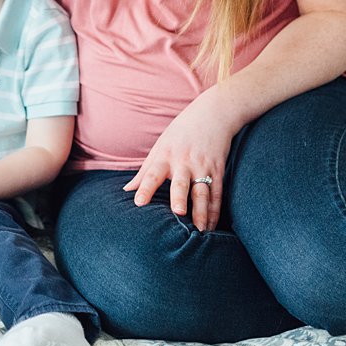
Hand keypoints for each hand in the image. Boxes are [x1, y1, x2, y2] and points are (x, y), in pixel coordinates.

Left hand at [123, 91, 242, 231]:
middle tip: (178, 213)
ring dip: (202, 212)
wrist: (213, 113)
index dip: (145, 188)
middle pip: (182, 183)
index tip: (138, 202)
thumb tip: (126, 190)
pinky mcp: (218, 170)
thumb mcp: (160, 146)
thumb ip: (145, 170)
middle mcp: (184, 162)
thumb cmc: (180, 132)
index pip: (152, 173)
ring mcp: (203, 166)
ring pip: (203, 192)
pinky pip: (217, 194)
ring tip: (200, 231)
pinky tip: (211, 226)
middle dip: (179, 198)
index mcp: (165, 156)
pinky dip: (214, 211)